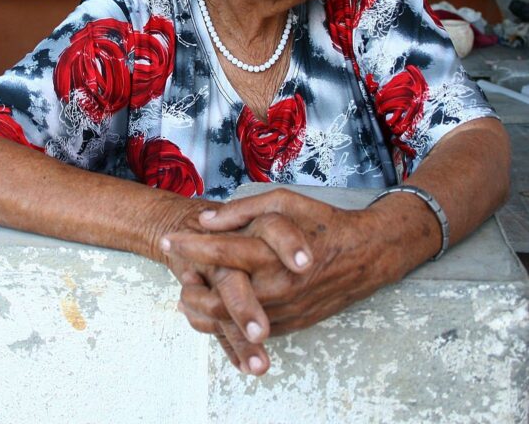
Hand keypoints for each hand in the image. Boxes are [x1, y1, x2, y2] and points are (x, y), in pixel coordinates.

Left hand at [161, 193, 314, 373]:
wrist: (365, 255)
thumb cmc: (321, 222)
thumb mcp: (282, 202)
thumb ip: (241, 211)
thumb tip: (205, 220)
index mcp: (271, 255)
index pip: (219, 252)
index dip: (188, 246)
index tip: (168, 239)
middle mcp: (275, 287)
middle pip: (217, 300)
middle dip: (190, 289)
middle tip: (175, 273)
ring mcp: (284, 311)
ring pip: (231, 323)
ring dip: (202, 311)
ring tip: (185, 295)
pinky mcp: (291, 324)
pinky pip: (251, 331)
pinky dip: (226, 323)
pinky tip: (212, 309)